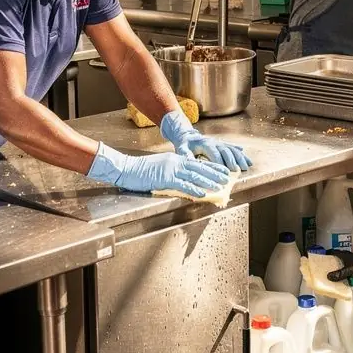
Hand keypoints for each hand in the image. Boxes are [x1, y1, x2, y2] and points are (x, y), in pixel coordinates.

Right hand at [87, 141, 228, 198]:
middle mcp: (175, 162)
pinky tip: (202, 193)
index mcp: (174, 159)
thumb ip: (172, 171)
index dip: (210, 166)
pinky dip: (194, 188)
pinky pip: (182, 184)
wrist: (126, 169)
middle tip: (226, 177)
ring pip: (194, 175)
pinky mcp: (164, 178)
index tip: (221, 170)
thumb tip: (184, 179)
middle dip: (214, 173)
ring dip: (208, 181)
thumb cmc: (140, 171)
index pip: (196, 162)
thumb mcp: (159, 167)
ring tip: (220, 185)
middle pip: (199, 167)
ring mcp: (170, 169)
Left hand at [160, 107, 252, 171]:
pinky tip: (248, 160)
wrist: (188, 136)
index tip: (224, 171)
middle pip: (226, 151)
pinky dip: (241, 155)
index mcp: (205, 143)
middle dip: (232, 160)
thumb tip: (189, 160)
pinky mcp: (223, 145)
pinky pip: (234, 149)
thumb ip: (185, 154)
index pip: (214, 153)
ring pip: (232, 149)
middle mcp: (215, 142)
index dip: (220, 161)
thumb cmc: (184, 145)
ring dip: (240, 158)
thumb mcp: (181, 149)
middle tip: (237, 170)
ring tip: (246, 166)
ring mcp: (220, 143)